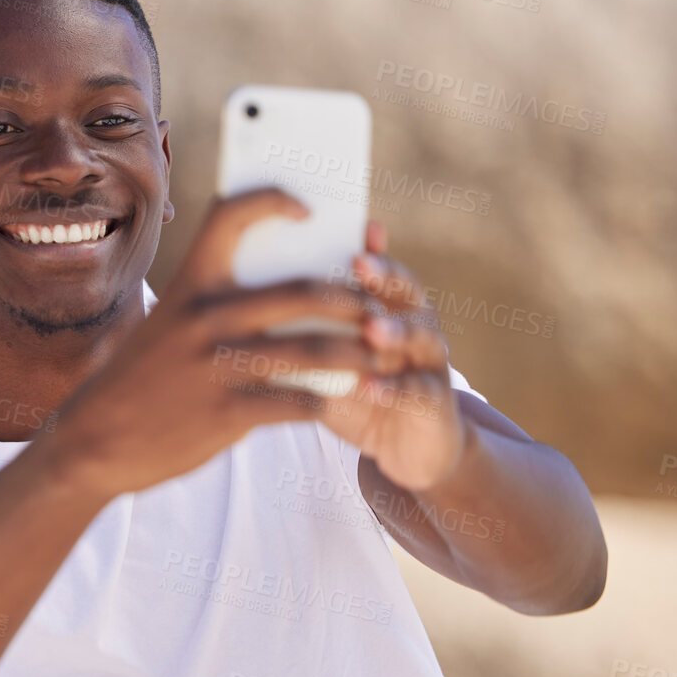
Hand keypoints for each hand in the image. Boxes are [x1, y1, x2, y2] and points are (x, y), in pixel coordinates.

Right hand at [50, 189, 388, 499]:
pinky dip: (323, 401)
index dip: (272, 201)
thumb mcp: (164, 324)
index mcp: (187, 287)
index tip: (307, 208)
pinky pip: (297, 403)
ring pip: (313, 351)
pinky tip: (331, 400)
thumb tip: (286, 288)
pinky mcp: (226, 414)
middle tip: (374, 307)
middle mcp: (203, 319)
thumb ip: (212, 303)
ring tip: (377, 356)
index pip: (230, 217)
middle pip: (301, 291)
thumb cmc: (139, 378)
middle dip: (351, 298)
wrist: (93, 442)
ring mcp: (216, 368)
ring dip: (356, 354)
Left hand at [318, 222, 467, 491]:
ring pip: (419, 334)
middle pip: (406, 288)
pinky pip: (417, 390)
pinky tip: (371, 386)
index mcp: (386, 302)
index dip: (365, 246)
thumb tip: (241, 298)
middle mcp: (413, 321)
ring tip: (372, 330)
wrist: (406, 444)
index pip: (378, 264)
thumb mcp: (327, 355)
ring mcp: (428, 358)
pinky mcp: (435, 399)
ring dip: (395, 329)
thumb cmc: (356, 388)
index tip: (349, 232)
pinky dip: (394, 387)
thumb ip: (299, 326)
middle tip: (359, 266)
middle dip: (384, 275)